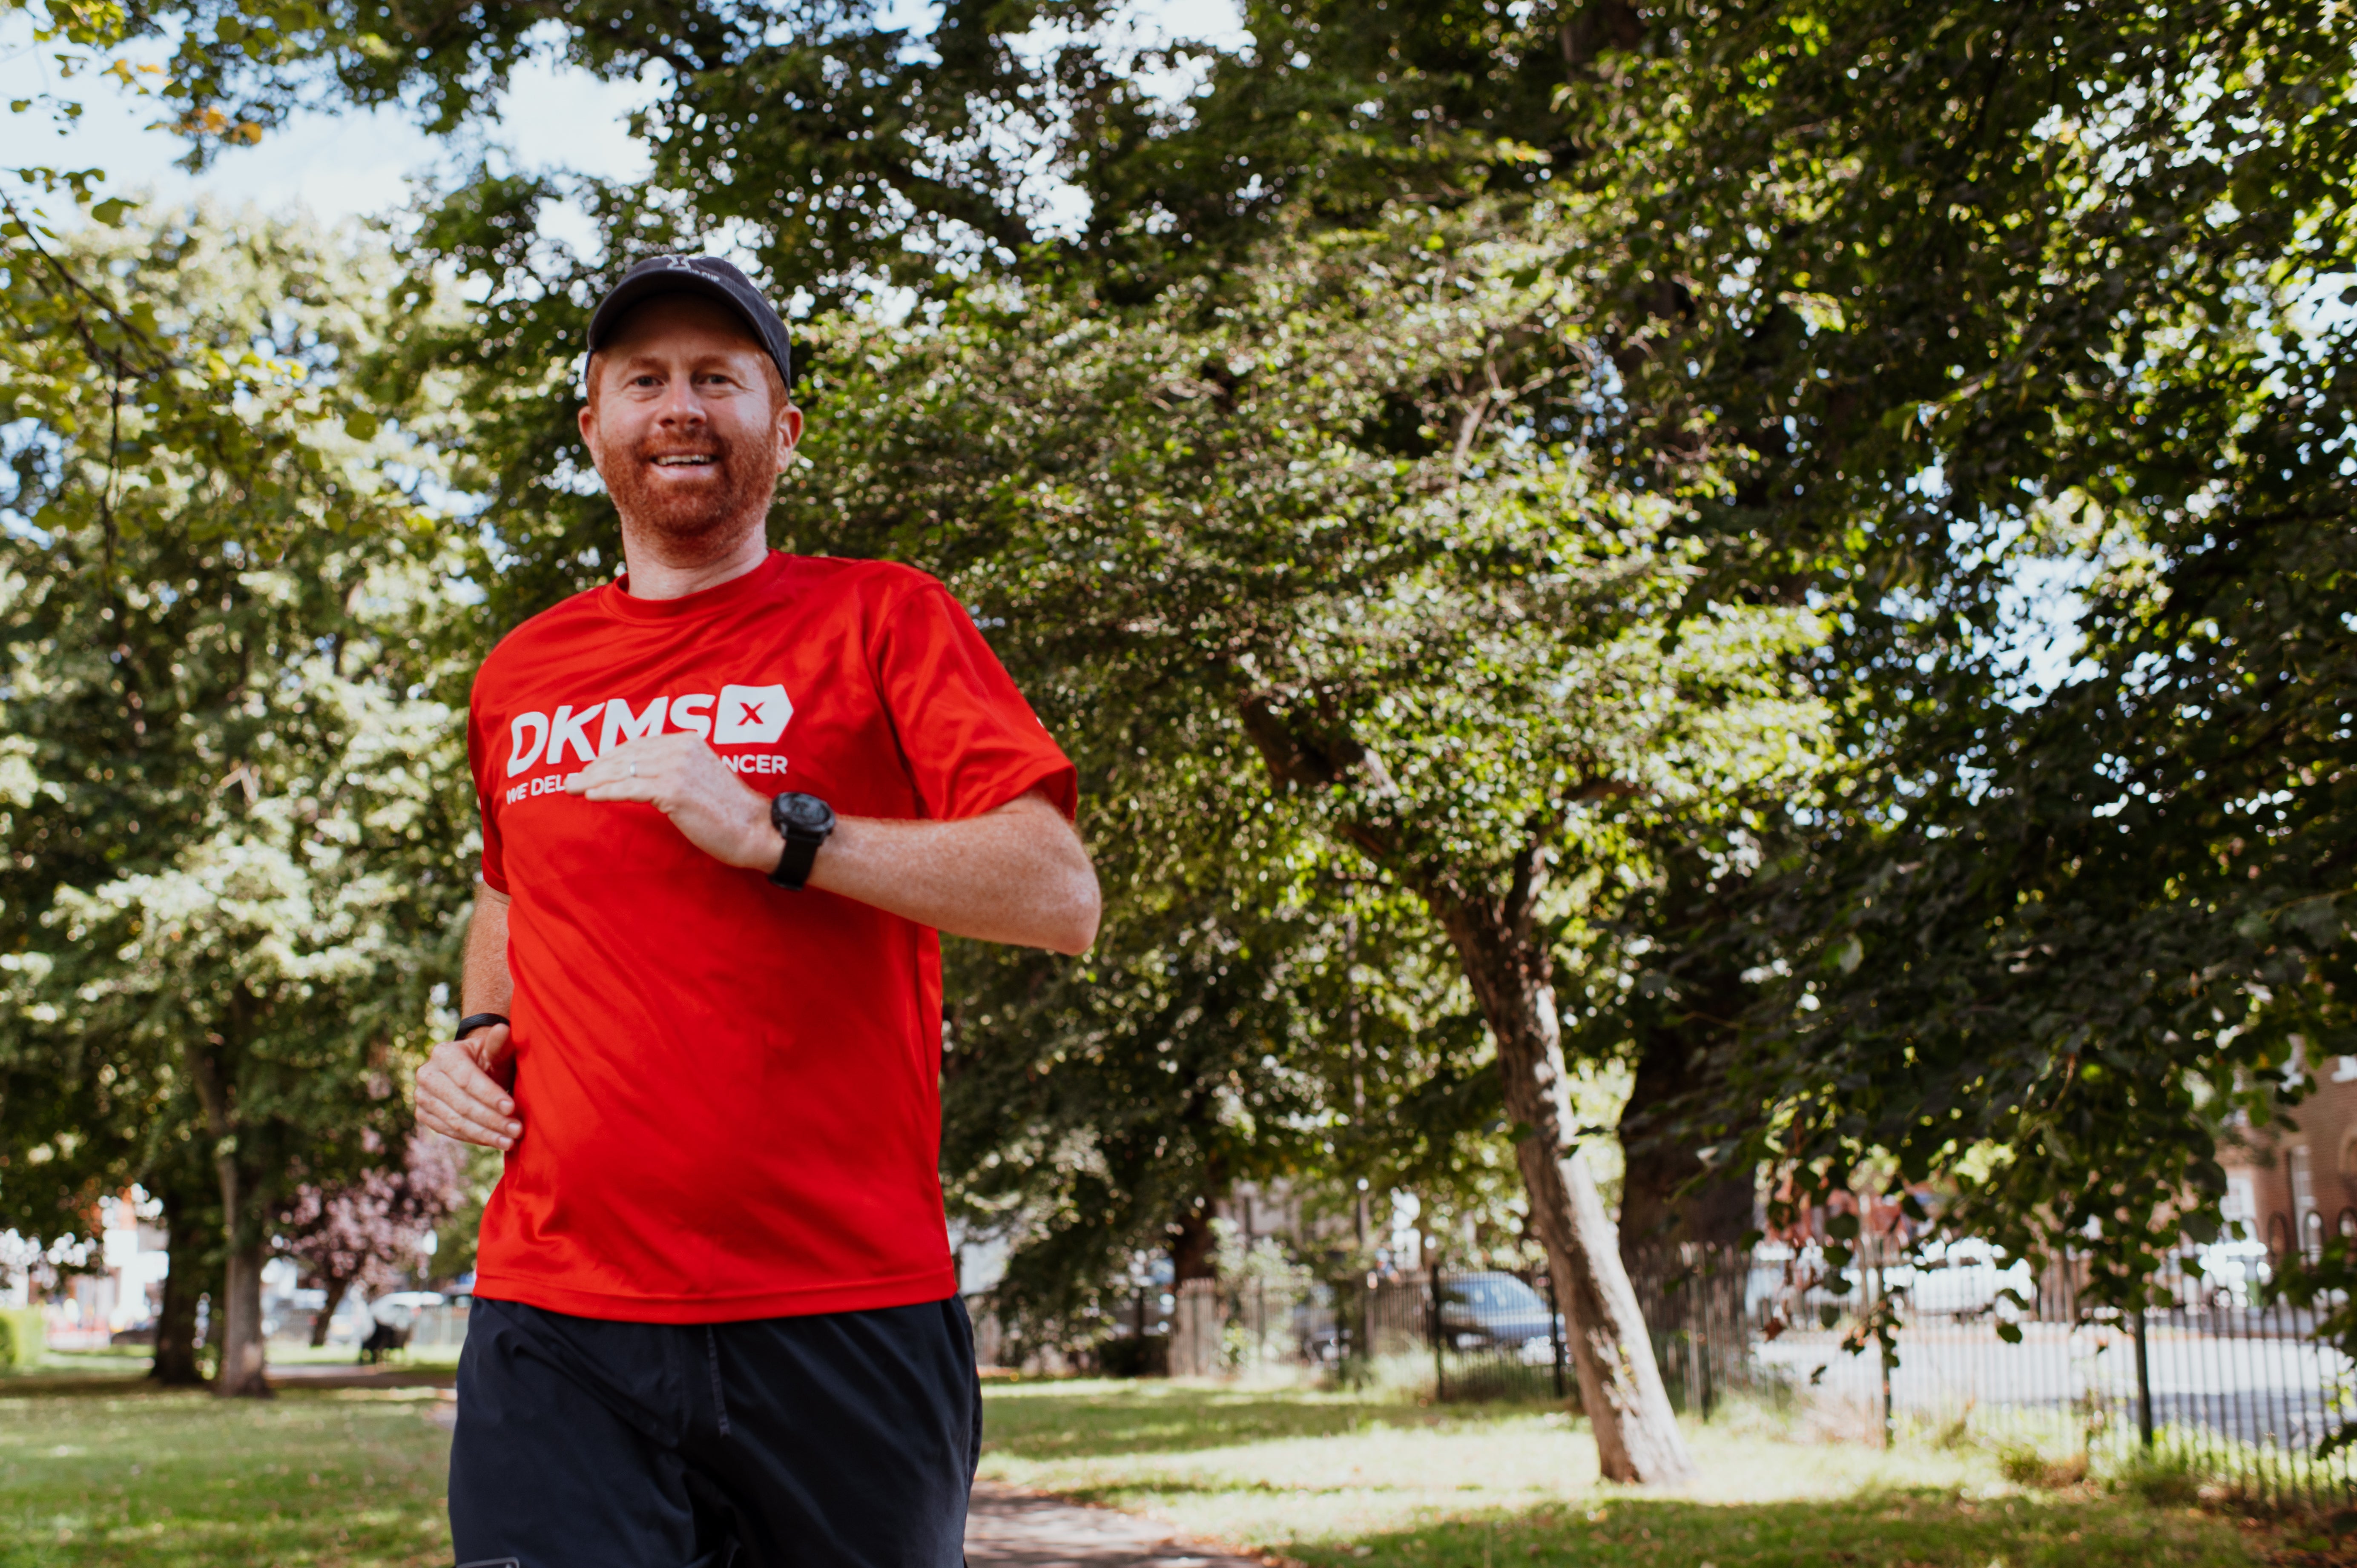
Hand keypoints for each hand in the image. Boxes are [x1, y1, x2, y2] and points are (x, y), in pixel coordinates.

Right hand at [416, 1022, 520, 1150]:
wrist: (472, 1070)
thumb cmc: (489, 1059)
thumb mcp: (496, 1051)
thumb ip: (499, 1044)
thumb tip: (503, 1029)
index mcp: (443, 1054)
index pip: (467, 1079)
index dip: (489, 1095)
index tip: (512, 1108)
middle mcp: (426, 1074)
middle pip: (462, 1104)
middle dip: (492, 1119)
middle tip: (517, 1130)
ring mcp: (421, 1096)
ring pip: (455, 1121)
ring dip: (485, 1134)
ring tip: (510, 1141)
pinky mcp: (422, 1113)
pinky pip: (448, 1130)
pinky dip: (473, 1138)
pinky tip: (494, 1142)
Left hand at [564, 732, 780, 870]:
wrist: (756, 830)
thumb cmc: (730, 812)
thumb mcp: (703, 778)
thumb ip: (677, 769)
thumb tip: (648, 778)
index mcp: (688, 741)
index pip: (638, 744)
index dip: (611, 756)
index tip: (592, 767)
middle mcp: (681, 747)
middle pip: (626, 755)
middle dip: (595, 767)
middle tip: (571, 779)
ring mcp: (677, 767)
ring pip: (624, 771)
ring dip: (593, 780)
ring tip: (571, 788)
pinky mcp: (674, 790)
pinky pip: (631, 789)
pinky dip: (607, 791)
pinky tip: (590, 796)